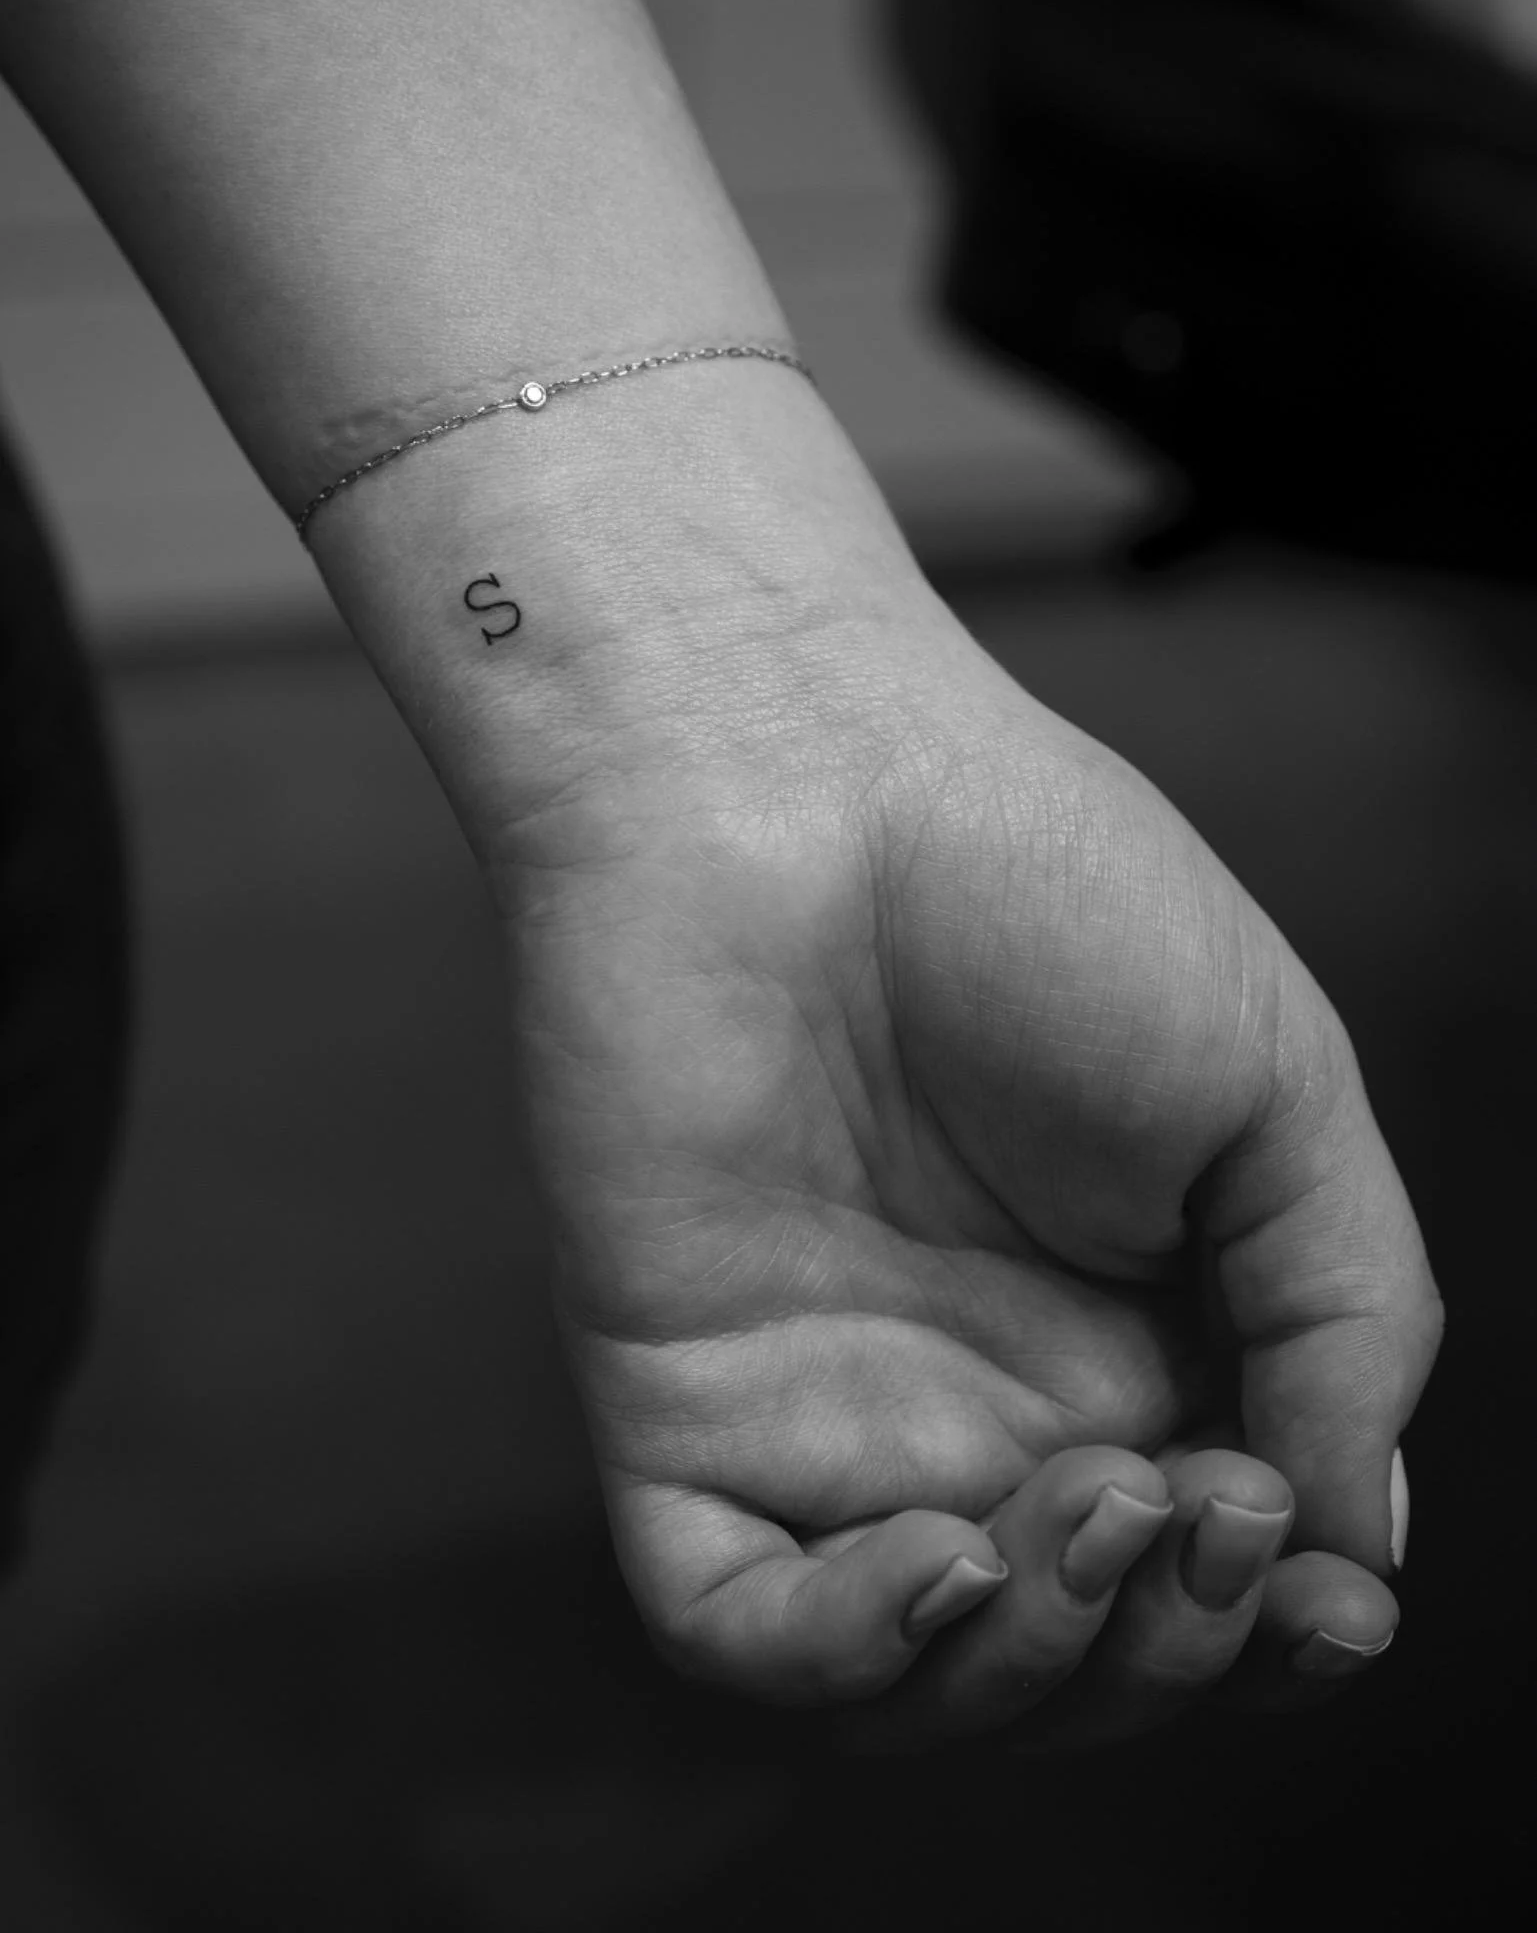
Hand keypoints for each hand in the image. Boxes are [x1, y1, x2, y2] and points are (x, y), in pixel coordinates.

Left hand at [487, 557, 1439, 1749]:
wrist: (802, 772)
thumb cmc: (1039, 888)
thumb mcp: (1279, 1088)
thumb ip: (1345, 1313)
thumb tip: (1361, 1534)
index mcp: (1132, 1341)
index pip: (1213, 1577)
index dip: (1287, 1630)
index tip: (1335, 1592)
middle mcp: (979, 1400)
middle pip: (1082, 1657)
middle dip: (1174, 1650)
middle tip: (1213, 1512)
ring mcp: (824, 1412)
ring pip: (925, 1676)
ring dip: (1040, 1661)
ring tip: (1104, 1505)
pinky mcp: (679, 1400)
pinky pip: (737, 1623)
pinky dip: (845, 1655)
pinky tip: (942, 1561)